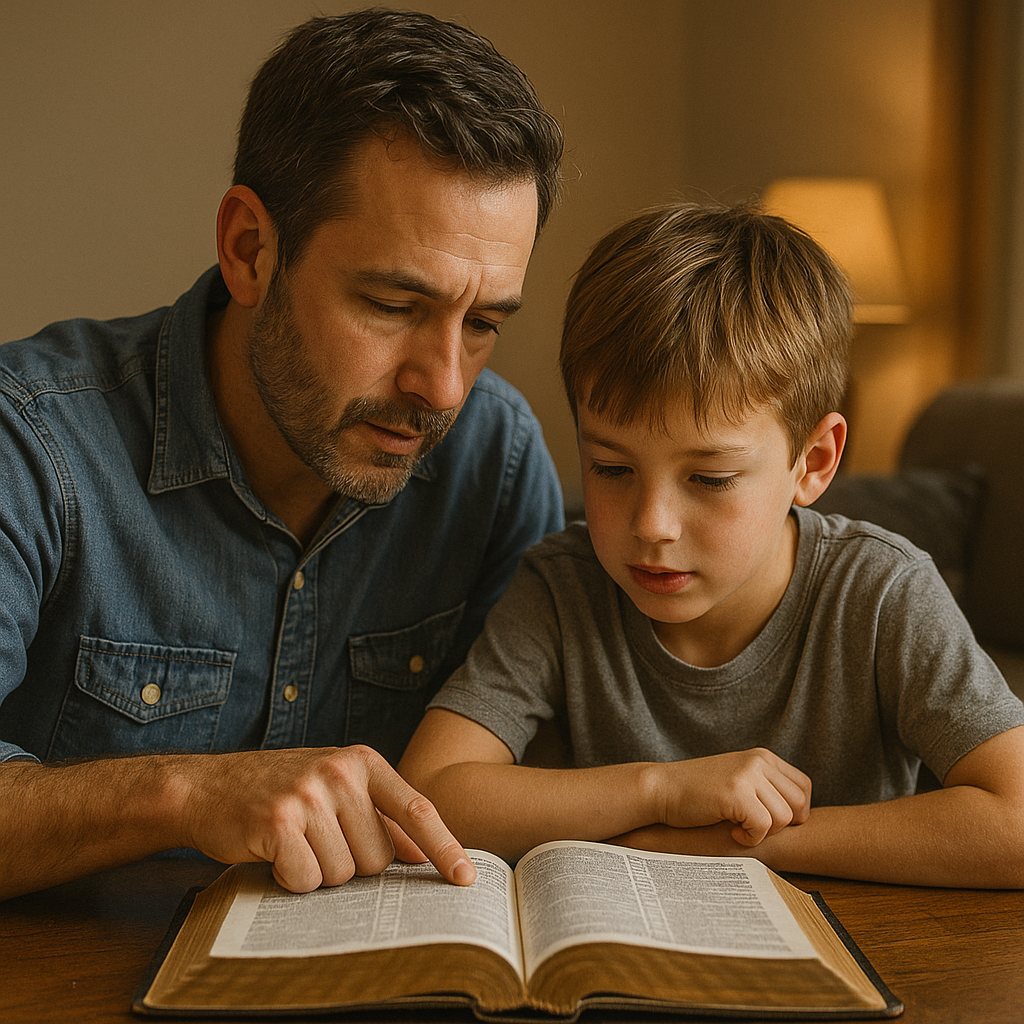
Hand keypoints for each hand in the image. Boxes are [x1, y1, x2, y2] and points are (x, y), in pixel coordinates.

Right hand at [175, 745, 475, 892]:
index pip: (416, 810)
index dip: (444, 846)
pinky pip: (306, 879)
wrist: (207, 786)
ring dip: (318, 871)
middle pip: (377, 858)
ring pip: (342, 873)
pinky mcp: (278, 821)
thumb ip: (378, 814)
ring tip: (294, 842)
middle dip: (350, 864)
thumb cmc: (279, 791)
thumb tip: (423, 853)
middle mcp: (340, 772)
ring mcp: (309, 793)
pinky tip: (274, 853)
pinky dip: (290, 879)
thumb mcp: (335, 788)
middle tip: (316, 840)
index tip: (465, 878)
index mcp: (363, 762)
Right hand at [653, 748, 810, 846]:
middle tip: (754, 826)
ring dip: (764, 832)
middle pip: (798, 804)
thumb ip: (766, 786)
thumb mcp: (738, 779)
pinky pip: (763, 826)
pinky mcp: (734, 793)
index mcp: (762, 756)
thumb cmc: (698, 792)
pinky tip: (733, 832)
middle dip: (781, 825)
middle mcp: (758, 761)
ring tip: (740, 827)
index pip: (803, 787)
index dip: (793, 812)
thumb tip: (801, 813)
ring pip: (783, 817)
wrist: (661, 789)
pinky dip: (751, 837)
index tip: (769, 821)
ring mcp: (746, 775)